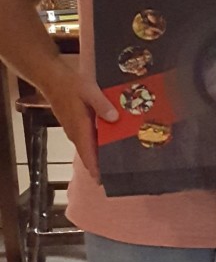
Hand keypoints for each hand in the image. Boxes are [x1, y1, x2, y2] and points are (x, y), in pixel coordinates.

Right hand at [42, 65, 117, 182]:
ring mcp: (73, 130)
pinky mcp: (74, 125)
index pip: (87, 155)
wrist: (52, 78)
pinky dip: (95, 146)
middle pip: (88, 156)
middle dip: (99, 167)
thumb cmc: (70, 84)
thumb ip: (102, 105)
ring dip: (98, 157)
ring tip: (115, 162)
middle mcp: (75, 133)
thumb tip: (114, 119)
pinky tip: (107, 142)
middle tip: (116, 174)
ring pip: (87, 148)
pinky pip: (86, 140)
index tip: (102, 182)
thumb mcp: (89, 90)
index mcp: (79, 128)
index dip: (95, 169)